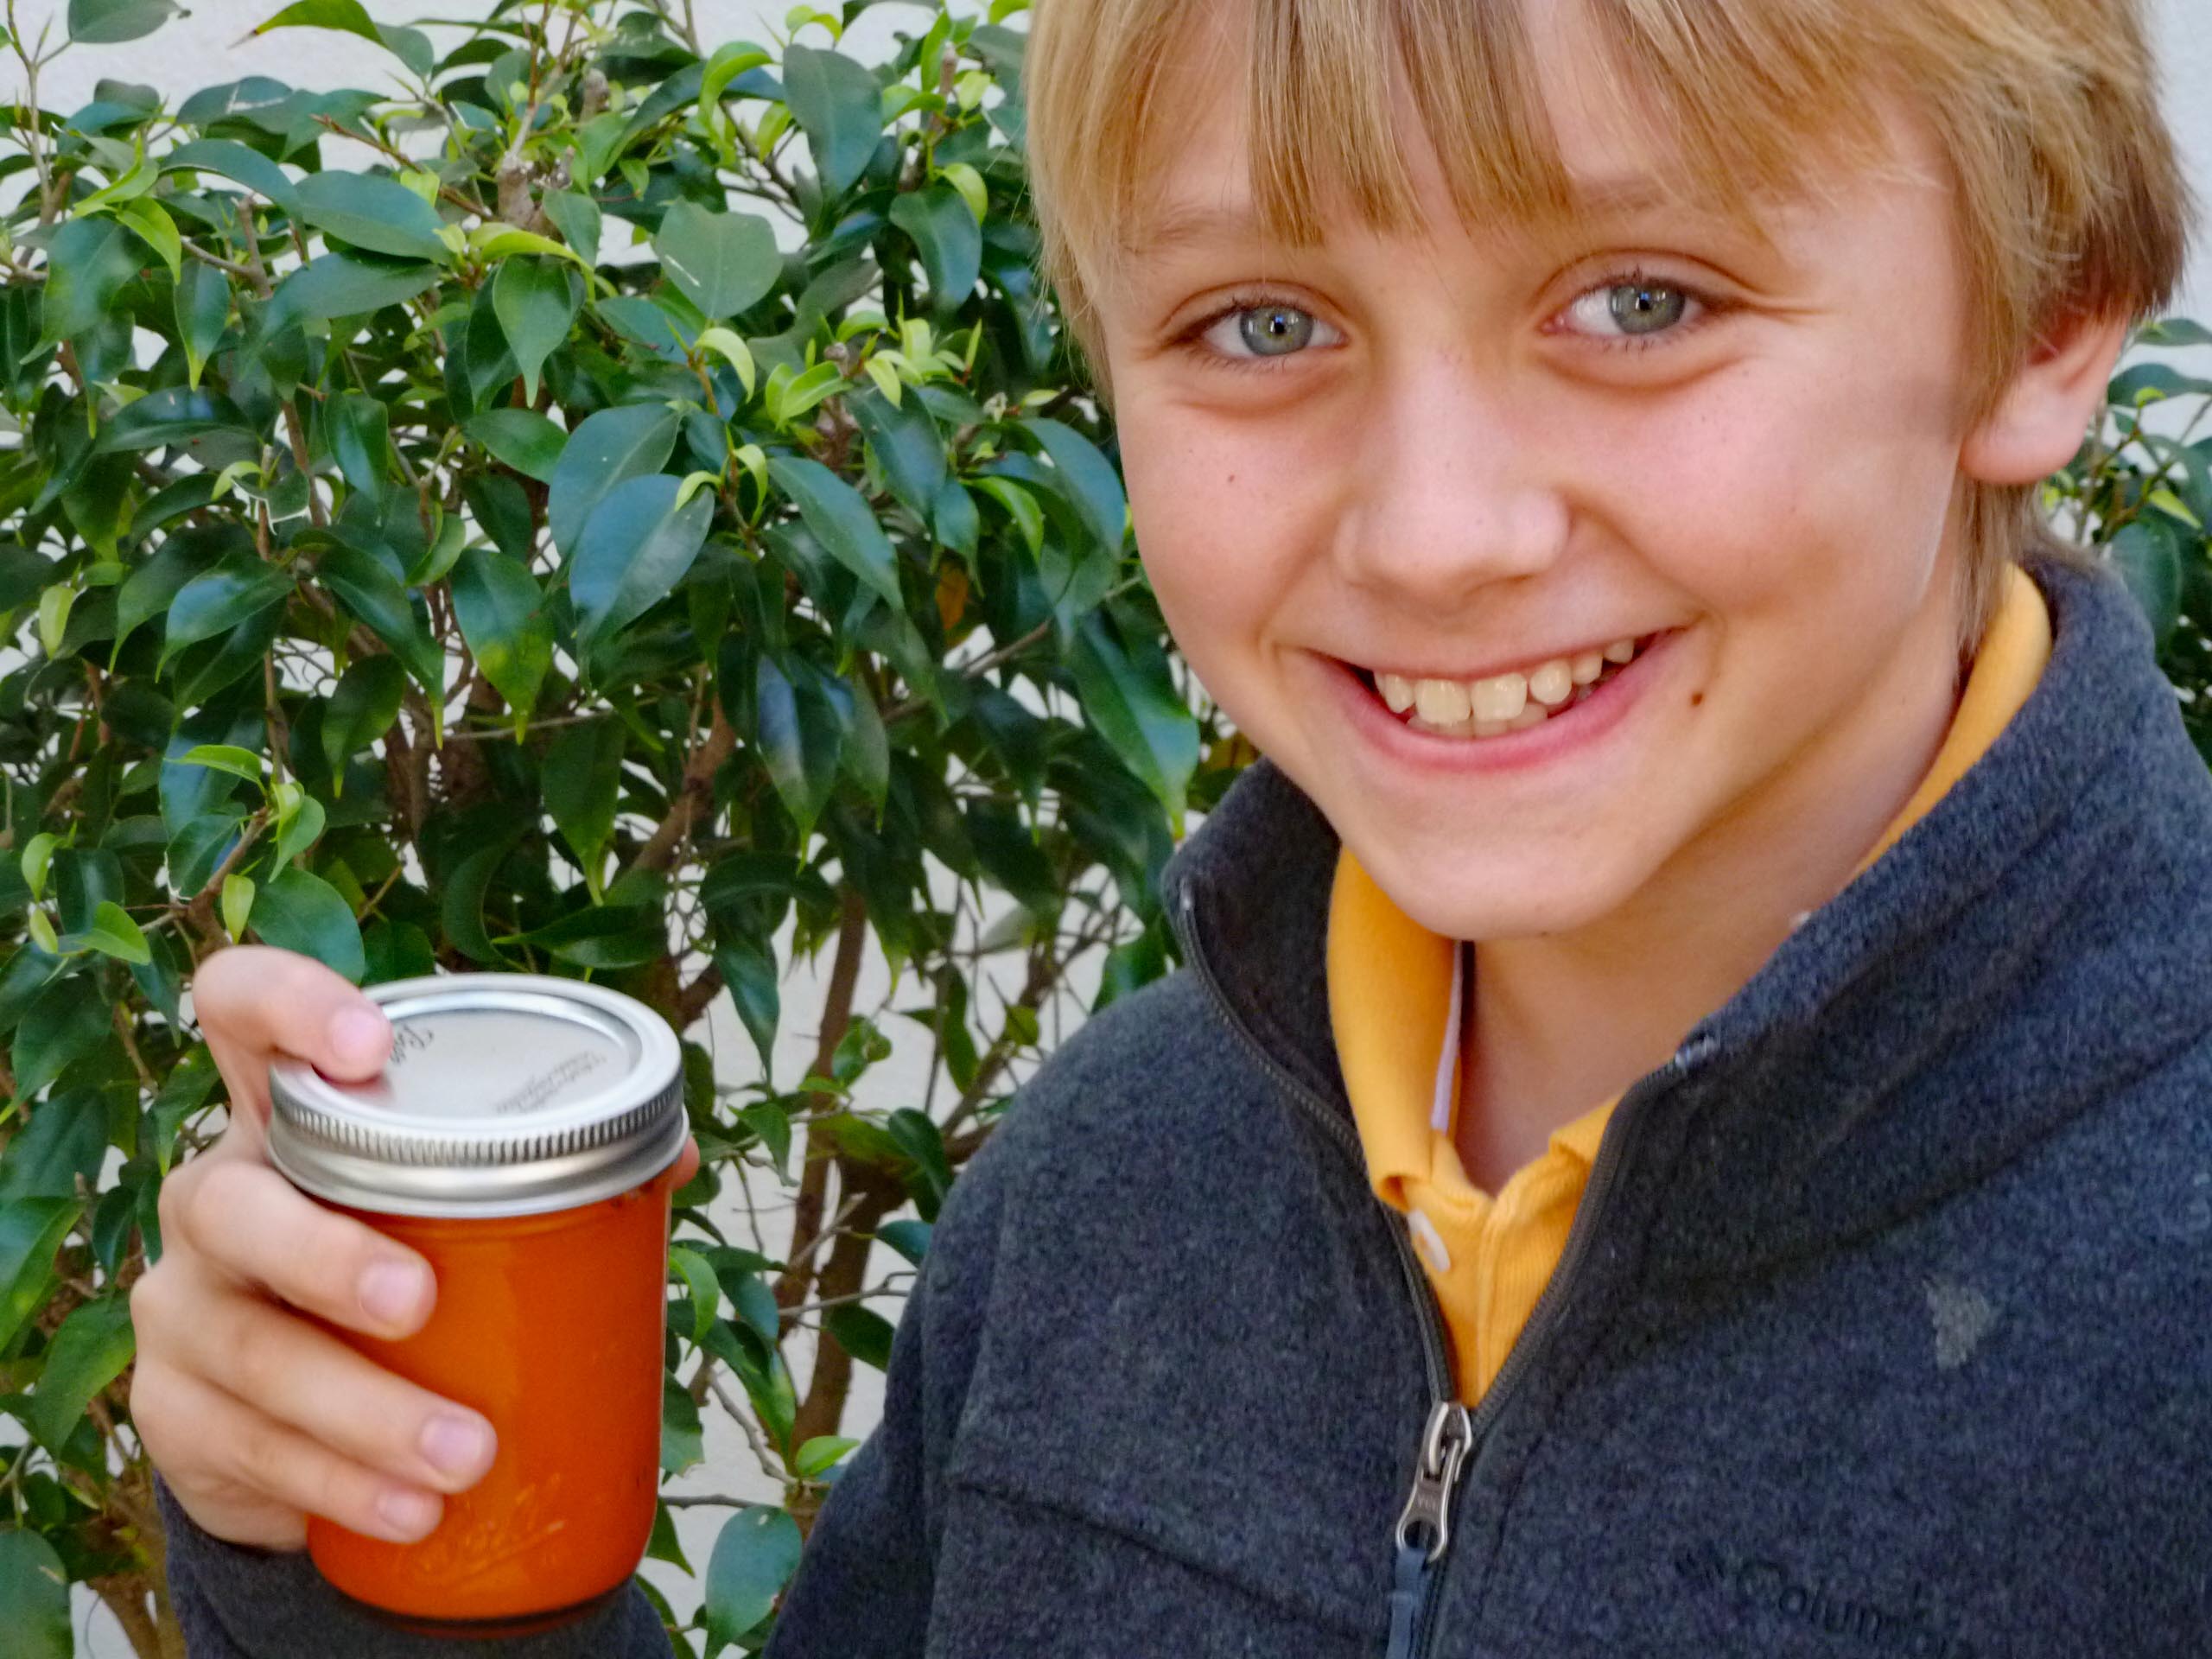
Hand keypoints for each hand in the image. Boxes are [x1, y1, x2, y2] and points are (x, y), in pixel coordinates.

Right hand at [131, 947, 699, 1548]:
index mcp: (286, 1119)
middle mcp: (218, 1196)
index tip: (366, 1045)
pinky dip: (341, 1482)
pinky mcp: (176, 1410)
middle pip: (230, 1203)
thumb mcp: (457, 1207)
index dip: (286, 1004)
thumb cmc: (396, 1264)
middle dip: (323, 1253)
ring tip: (462, 1452)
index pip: (241, 1013)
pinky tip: (412, 1509)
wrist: (299, 1413)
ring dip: (360, 1406)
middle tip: (416, 1302)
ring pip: (249, 1345)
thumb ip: (563, 1169)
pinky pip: (247, 1445)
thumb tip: (677, 1158)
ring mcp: (187, 1304)